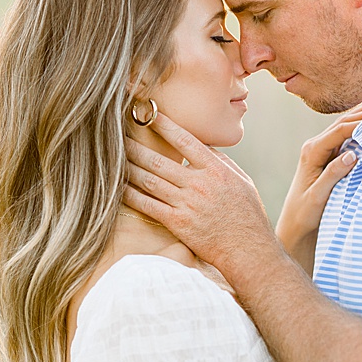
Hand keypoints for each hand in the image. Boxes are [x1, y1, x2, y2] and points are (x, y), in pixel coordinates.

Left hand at [124, 112, 274, 273]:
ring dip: (128, 168)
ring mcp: (187, 204)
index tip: (148, 113)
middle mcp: (199, 184)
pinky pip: (148, 205)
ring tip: (112, 158)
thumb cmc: (247, 214)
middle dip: (135, 146)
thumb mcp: (242, 181)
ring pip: (149, 181)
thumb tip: (202, 146)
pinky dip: (130, 195)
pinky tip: (118, 187)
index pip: (185, 140)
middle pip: (159, 160)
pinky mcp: (177, 223)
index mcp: (216, 170)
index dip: (164, 125)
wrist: (249, 248)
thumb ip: (221, 162)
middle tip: (117, 135)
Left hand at [276, 103, 361, 271]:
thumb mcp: (318, 196)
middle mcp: (315, 146)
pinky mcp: (329, 156)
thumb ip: (333, 174)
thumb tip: (352, 154)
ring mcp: (322, 150)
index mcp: (312, 151)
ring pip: (346, 127)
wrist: (295, 225)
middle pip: (343, 122)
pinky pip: (347, 137)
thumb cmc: (305, 213)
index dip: (361, 120)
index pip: (340, 129)